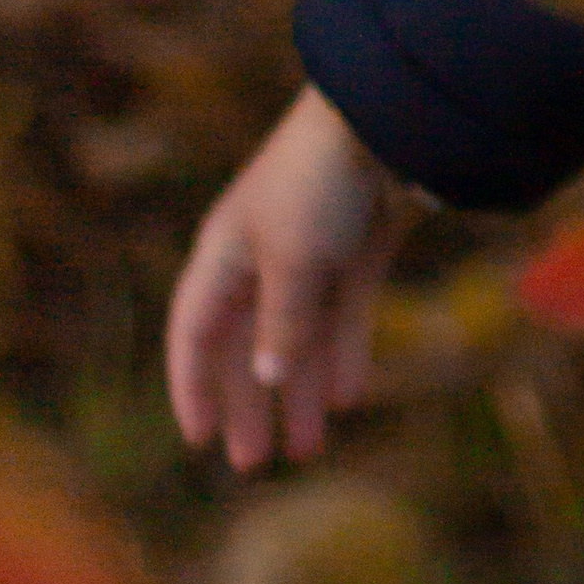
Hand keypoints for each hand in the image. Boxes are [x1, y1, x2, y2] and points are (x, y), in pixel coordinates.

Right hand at [166, 87, 417, 470]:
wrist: (390, 120)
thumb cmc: (321, 183)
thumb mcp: (292, 260)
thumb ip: (282, 323)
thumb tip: (268, 377)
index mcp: (224, 253)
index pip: (195, 332)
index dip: (193, 385)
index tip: (198, 439)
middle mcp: (263, 256)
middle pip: (248, 345)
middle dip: (249, 403)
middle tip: (252, 463)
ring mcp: (315, 253)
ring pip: (299, 338)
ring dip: (300, 391)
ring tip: (306, 448)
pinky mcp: (362, 249)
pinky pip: (345, 316)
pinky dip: (343, 354)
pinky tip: (346, 397)